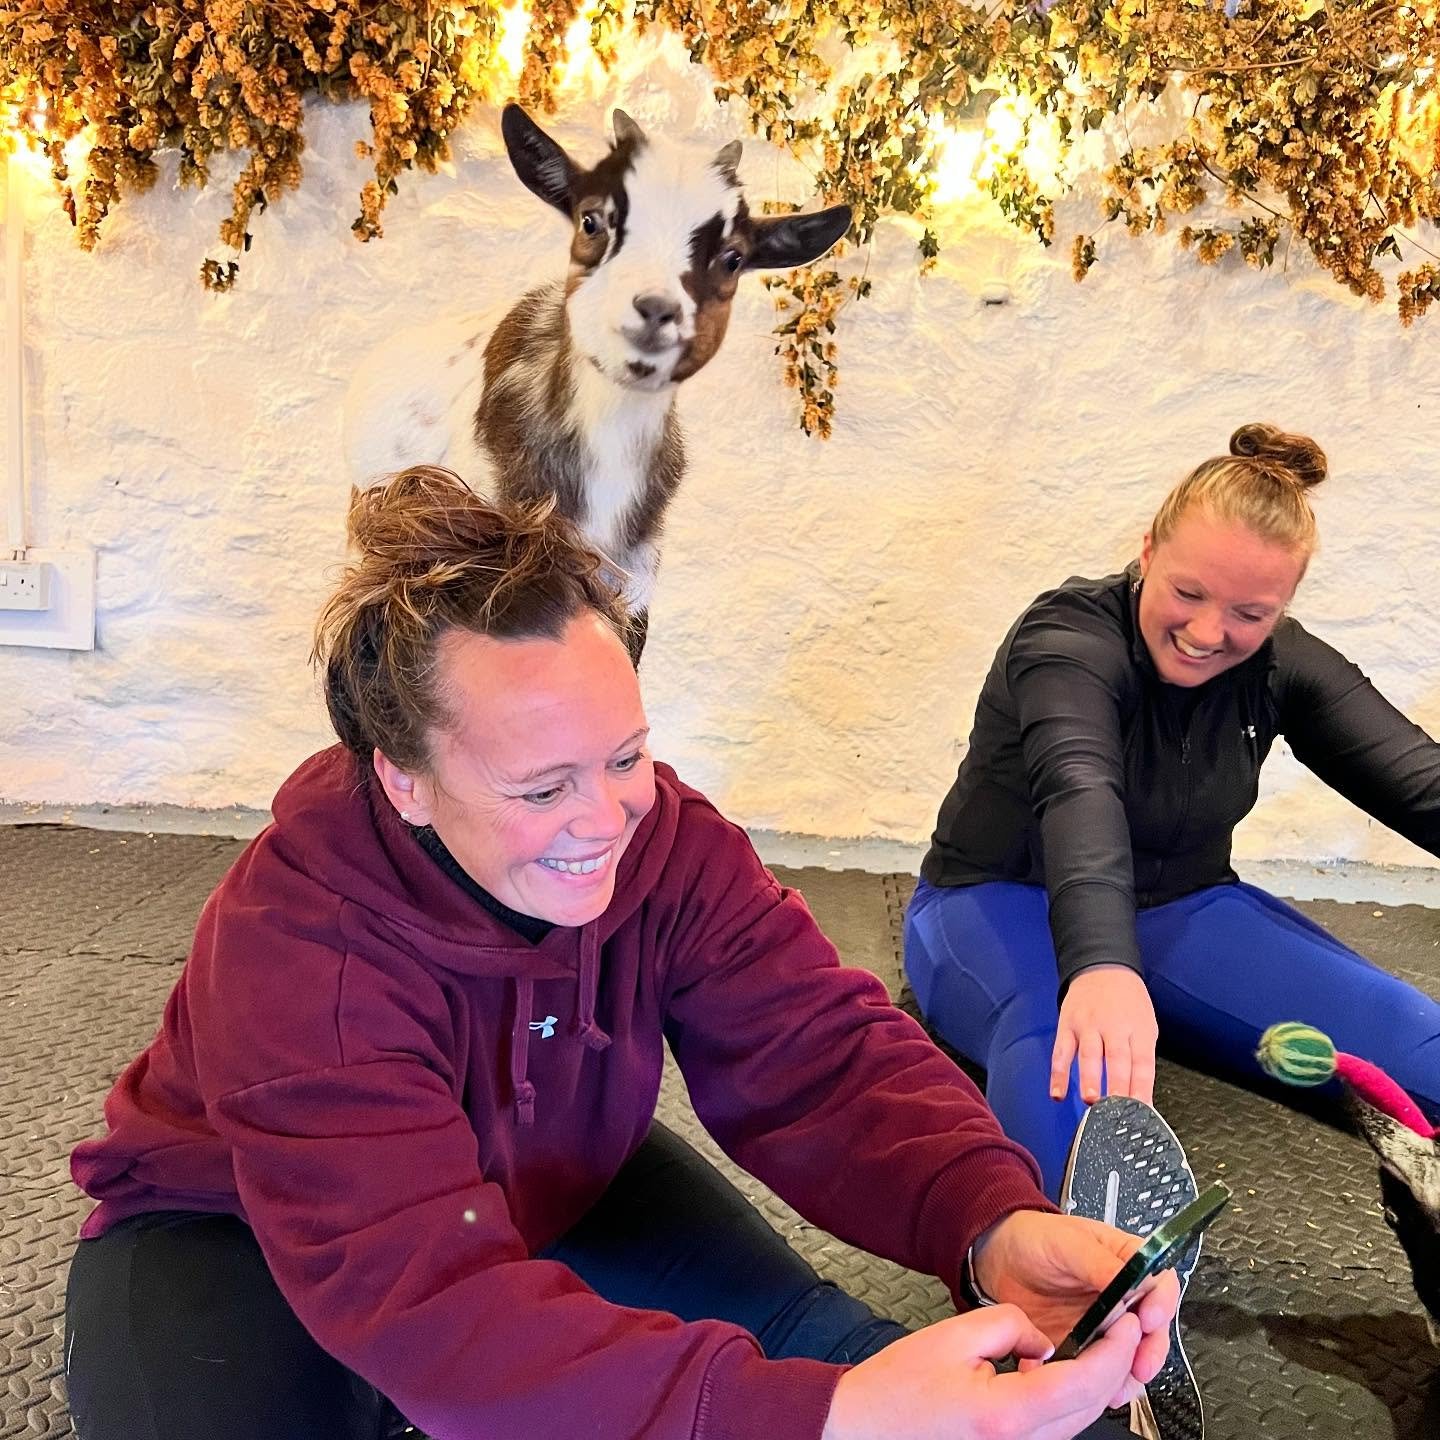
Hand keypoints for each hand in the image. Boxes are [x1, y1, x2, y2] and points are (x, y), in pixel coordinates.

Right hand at [820, 1303, 1148, 1439]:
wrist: (866, 1426)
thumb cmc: (897, 1389)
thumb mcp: (955, 1334)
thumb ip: (1010, 1324)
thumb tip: (1044, 1338)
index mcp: (1006, 1413)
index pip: (1084, 1381)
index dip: (1115, 1349)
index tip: (1125, 1320)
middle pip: (1090, 1406)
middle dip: (1114, 1365)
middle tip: (1120, 1326)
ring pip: (1077, 1421)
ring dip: (1093, 1383)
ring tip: (1095, 1343)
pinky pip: (1054, 1429)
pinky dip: (1067, 1399)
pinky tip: (1058, 1372)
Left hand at [971, 1209, 1178, 1386]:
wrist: (1000, 1260)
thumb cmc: (1035, 1238)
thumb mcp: (1067, 1242)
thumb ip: (1099, 1263)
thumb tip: (1129, 1281)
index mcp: (1126, 1262)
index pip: (1159, 1285)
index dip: (1160, 1305)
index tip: (1148, 1320)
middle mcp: (1122, 1296)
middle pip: (1153, 1328)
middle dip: (1150, 1349)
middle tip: (1139, 1364)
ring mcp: (1105, 1324)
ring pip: (1132, 1355)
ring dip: (1128, 1373)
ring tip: (1114, 1383)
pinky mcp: (1086, 1347)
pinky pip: (1103, 1370)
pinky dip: (1102, 1383)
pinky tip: (1091, 1388)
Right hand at [1051, 965, 1156, 1104]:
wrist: (1103, 967)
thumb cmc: (1128, 1002)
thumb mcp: (1146, 1025)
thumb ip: (1141, 1057)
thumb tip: (1140, 1096)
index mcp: (1138, 1030)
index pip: (1143, 1064)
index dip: (1142, 1089)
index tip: (1142, 1112)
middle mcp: (1114, 1027)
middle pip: (1117, 1060)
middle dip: (1117, 1086)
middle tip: (1116, 1109)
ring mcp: (1088, 1026)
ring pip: (1089, 1055)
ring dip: (1089, 1079)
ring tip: (1091, 1100)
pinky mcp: (1068, 1025)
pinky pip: (1061, 1052)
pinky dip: (1058, 1073)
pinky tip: (1057, 1092)